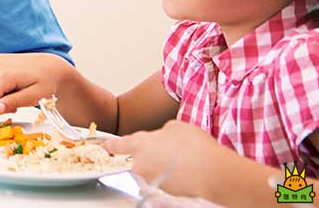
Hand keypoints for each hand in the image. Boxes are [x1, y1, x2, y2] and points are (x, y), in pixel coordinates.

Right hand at [0, 52, 75, 112]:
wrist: (50, 65)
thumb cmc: (46, 80)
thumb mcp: (35, 95)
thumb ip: (14, 102)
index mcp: (4, 77)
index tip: (13, 108)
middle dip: (0, 103)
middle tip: (18, 98)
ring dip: (0, 95)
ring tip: (17, 90)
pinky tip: (11, 85)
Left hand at [103, 119, 232, 199]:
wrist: (212, 173)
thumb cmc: (194, 147)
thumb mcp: (176, 127)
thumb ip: (162, 131)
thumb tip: (162, 137)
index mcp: (139, 145)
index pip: (119, 145)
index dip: (112, 145)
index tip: (106, 146)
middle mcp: (141, 165)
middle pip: (138, 159)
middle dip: (149, 154)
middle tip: (168, 149)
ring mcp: (152, 181)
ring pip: (153, 169)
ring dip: (162, 165)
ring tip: (182, 159)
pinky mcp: (164, 193)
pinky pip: (164, 180)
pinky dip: (172, 175)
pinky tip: (187, 170)